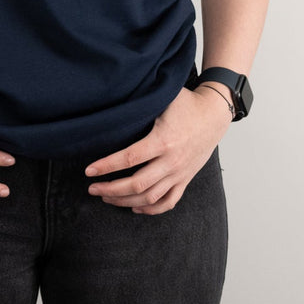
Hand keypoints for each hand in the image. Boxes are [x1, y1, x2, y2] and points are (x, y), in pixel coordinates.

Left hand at [85, 86, 231, 214]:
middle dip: (110, 189)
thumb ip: (141, 100)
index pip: (129, 158)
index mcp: (162, 140)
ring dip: (125, 201)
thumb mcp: (164, 96)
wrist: (214, 115)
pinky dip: (151, 209)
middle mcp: (171, 161)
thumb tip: (113, 94)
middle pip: (137, 185)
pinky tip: (135, 208)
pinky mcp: (186, 179)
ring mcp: (179, 173)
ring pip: (150, 197)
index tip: (89, 171)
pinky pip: (169, 202)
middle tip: (92, 188)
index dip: (107, 166)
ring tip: (106, 198)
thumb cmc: (187, 103)